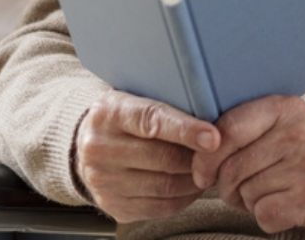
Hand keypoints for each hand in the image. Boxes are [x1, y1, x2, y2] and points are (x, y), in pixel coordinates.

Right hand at [75, 90, 220, 222]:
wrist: (84, 145)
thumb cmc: (123, 117)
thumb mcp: (133, 97)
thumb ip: (163, 101)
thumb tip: (209, 112)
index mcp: (109, 112)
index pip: (152, 120)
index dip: (186, 129)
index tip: (214, 137)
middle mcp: (101, 147)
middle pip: (163, 157)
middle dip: (197, 157)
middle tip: (220, 152)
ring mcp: (104, 181)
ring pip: (165, 185)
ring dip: (194, 179)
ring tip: (209, 168)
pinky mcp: (113, 206)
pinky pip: (159, 207)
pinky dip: (183, 197)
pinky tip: (192, 185)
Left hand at [192, 96, 304, 235]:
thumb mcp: (284, 124)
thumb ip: (247, 127)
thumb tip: (200, 151)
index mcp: (285, 107)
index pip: (229, 128)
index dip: (207, 156)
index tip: (201, 172)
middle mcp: (298, 133)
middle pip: (233, 167)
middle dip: (225, 186)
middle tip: (235, 190)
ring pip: (247, 193)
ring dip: (248, 202)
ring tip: (266, 193)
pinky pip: (265, 215)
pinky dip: (266, 217)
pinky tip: (282, 207)